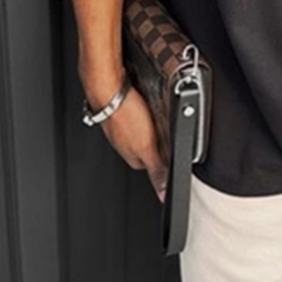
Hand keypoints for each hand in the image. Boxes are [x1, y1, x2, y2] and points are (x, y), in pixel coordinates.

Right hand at [81, 65, 167, 203]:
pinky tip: (145, 106)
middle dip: (159, 140)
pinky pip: (135, 115)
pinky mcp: (119, 111)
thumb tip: (163, 193)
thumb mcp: (147, 146)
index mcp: (132, 156)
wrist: (108, 88)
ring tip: (157, 116)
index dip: (165, 157)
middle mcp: (124, 143)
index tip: (173, 150)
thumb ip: (157, 170)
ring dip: (150, 125)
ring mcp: (121, 127)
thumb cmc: (123, 114)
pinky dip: (141, 112)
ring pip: (141, 131)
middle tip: (167, 130)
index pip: (154, 165)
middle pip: (147, 147)